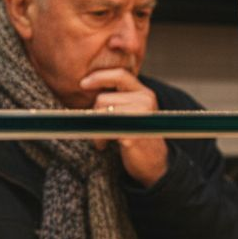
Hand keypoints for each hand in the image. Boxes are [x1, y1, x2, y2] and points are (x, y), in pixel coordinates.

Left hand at [82, 67, 168, 186]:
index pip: (120, 75)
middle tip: (98, 127)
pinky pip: (104, 130)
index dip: (99, 77)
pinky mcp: (133, 134)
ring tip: (101, 138)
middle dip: (95, 113)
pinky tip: (103, 145)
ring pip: (101, 113)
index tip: (82, 84)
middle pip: (103, 98)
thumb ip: (120, 96)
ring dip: (95, 128)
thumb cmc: (139, 136)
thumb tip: (88, 84)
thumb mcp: (134, 110)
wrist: (155, 162)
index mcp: (145, 94)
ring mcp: (141, 118)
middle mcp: (145, 102)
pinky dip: (99, 139)